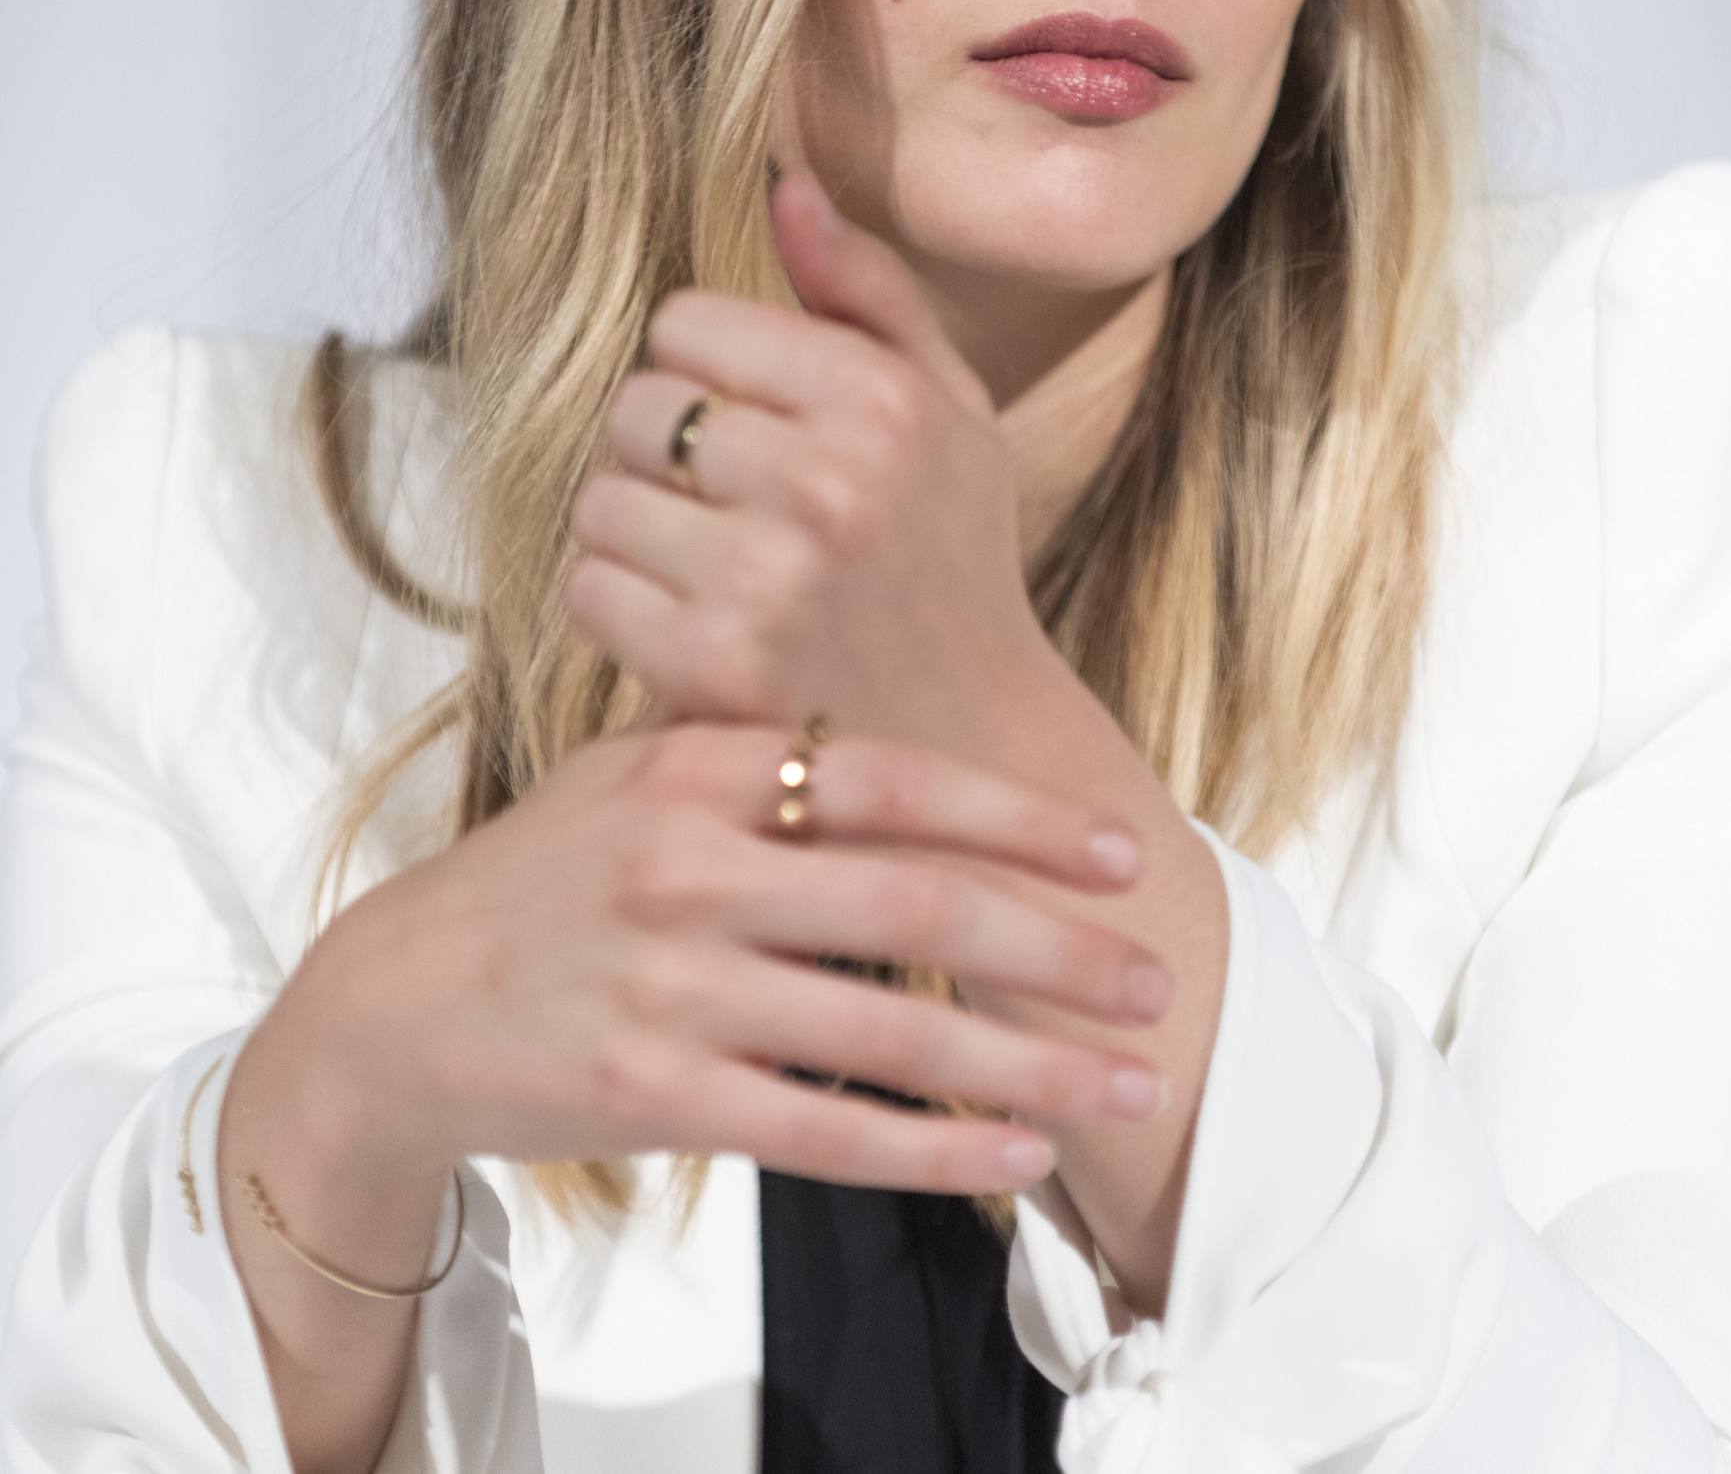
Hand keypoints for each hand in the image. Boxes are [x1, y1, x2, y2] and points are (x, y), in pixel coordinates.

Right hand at [282, 723, 1172, 1194]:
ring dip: (1026, 1065)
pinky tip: (1012, 1154)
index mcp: (698, 766)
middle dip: (1057, 950)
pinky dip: (931, 1149)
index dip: (1020, 820)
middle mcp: (689, 866)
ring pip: (889, 1033)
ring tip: (1123, 1084)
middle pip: (916, 909)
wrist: (395, 999)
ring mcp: (669, 986)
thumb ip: (765, 761)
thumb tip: (926, 752)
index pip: (896, 783)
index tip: (1121, 854)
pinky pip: (823, 1129)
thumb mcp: (638, 774)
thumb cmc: (547, 875)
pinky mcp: (652, 1094)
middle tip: (1157, 983)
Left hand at [564, 167, 1046, 745]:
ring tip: (702, 562)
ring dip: (632, 529)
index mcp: (881, 399)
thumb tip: (786, 182)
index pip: (685, 324)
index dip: (704, 372)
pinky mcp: (712, 665)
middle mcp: (829, 479)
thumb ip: (867, 292)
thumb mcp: (949, 412)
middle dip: (661, 449)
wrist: (973, 740)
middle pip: (636, 406)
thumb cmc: (949, 556)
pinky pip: (589, 588)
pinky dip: (618, 603)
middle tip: (721, 501)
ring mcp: (767, 577)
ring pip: (600, 497)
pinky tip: (683, 620)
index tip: (749, 424)